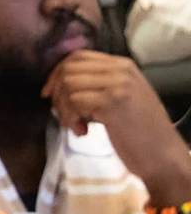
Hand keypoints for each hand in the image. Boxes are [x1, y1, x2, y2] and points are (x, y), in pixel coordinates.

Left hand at [43, 51, 190, 195]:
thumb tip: (60, 82)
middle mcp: (120, 69)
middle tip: (65, 116)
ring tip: (76, 125)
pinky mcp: (112, 102)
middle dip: (57, 93)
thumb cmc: (141, 132)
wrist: (164, 157)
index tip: (50, 93)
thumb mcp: (121, 97)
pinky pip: (74, 102)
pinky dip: (70, 119)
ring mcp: (117, 84)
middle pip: (68, 69)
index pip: (77, 56)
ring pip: (68, 85)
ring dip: (63, 109)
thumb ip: (98, 84)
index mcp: (122, 65)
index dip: (57, 73)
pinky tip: (83, 132)